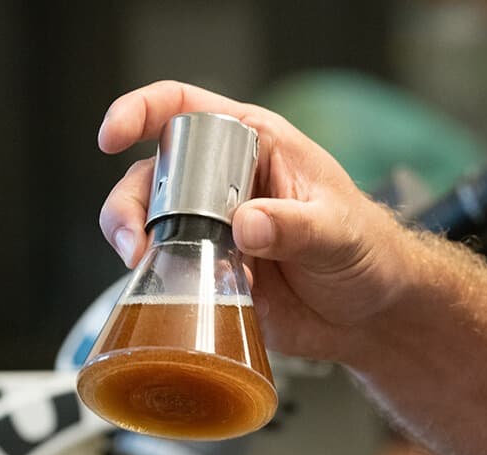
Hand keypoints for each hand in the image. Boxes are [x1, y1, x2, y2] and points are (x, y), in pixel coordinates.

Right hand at [98, 81, 416, 360]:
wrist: (373, 313)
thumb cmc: (369, 252)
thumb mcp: (340, 233)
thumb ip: (296, 226)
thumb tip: (247, 223)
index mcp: (257, 145)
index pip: (186, 109)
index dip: (141, 111)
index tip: (114, 135)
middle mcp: (226, 182)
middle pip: (151, 172)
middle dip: (131, 202)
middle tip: (139, 238)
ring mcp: (213, 227)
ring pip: (147, 221)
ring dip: (135, 241)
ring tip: (146, 264)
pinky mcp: (210, 271)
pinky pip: (166, 268)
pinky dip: (159, 280)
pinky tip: (181, 294)